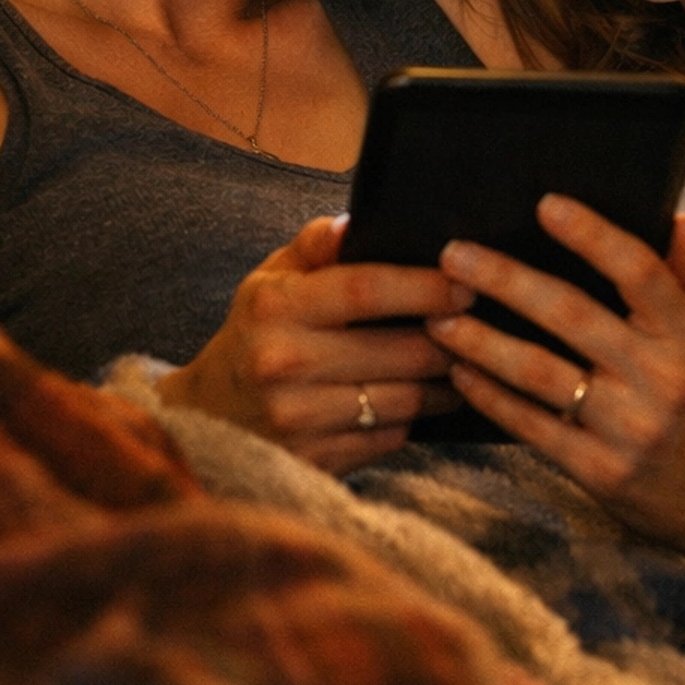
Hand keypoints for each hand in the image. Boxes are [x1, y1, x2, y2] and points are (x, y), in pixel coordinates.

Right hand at [160, 215, 468, 472]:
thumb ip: (313, 246)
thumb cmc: (253, 334)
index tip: (465, 287)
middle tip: (479, 329)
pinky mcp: (313, 462)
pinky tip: (421, 403)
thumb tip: (354, 223)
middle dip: (451, 341)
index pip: (366, 290)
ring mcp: (296, 420)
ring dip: (442, 386)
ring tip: (461, 367)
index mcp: (274, 307)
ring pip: (403, 401)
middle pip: (399, 352)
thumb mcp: (268, 280)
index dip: (424, 288)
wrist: (205, 417)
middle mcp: (282, 363)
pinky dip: (411, 420)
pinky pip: (388, 438)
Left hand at [425, 197, 684, 551]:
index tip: (546, 205)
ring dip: (482, 342)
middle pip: (572, 315)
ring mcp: (628, 428)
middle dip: (506, 281)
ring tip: (439, 318)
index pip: (639, 272)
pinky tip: (459, 374)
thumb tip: (679, 219)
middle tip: (454, 255)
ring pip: (541, 373)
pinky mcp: (600, 471)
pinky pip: (533, 427)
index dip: (592, 235)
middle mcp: (660, 378)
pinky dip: (491, 398)